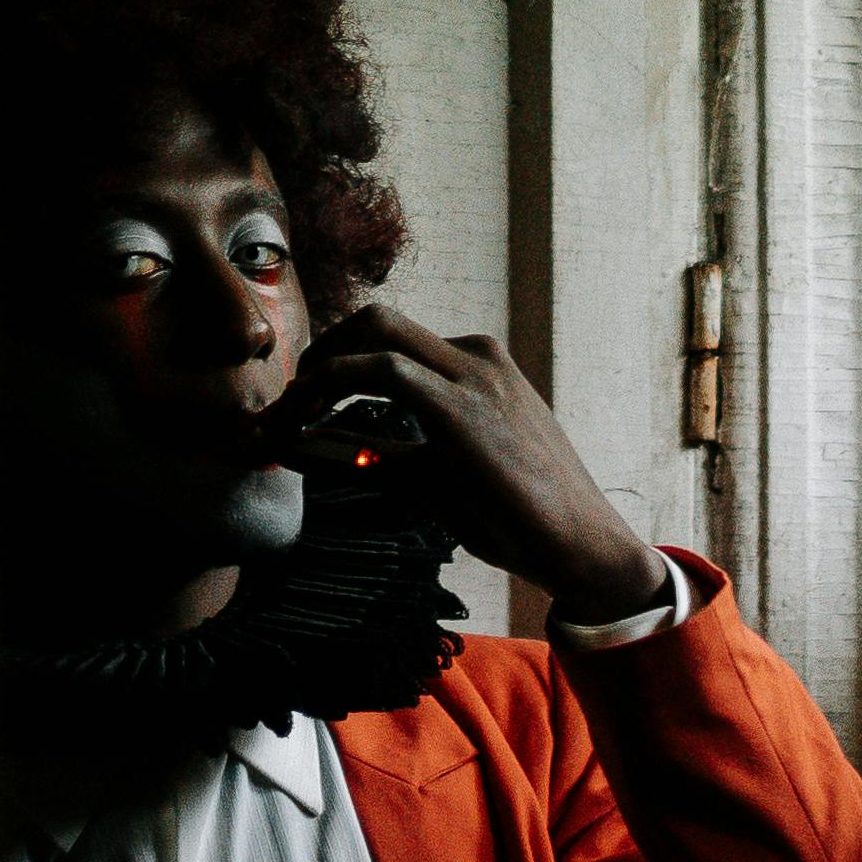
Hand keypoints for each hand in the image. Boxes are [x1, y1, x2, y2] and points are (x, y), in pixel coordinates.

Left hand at [305, 303, 670, 625]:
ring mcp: (473, 375)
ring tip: (283, 415)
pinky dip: (331, 385)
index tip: (300, 402)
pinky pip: (382, 369)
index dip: (335, 362)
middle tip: (287, 401)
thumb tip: (308, 453)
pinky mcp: (462, 406)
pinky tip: (305, 419)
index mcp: (477, 366)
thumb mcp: (437, 477)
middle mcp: (476, 356)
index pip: (391, 339)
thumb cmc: (514, 514)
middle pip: (377, 318)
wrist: (577, 543)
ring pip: (375, 330)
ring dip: (316, 368)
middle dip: (320, 349)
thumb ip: (381, 459)